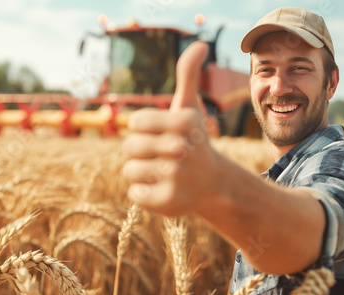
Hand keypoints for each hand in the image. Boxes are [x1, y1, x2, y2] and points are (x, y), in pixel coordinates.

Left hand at [122, 41, 221, 216]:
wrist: (213, 183)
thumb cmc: (193, 141)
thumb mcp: (190, 108)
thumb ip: (188, 76)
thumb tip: (201, 44)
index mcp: (185, 122)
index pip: (136, 121)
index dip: (143, 129)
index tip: (161, 134)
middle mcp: (183, 149)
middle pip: (130, 146)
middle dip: (140, 151)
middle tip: (162, 156)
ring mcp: (177, 178)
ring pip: (130, 170)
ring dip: (142, 172)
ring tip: (164, 173)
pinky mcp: (169, 202)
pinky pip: (135, 194)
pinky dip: (144, 192)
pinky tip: (163, 189)